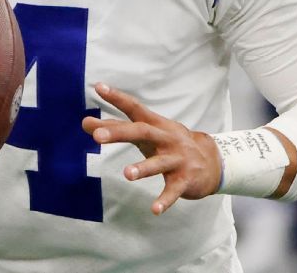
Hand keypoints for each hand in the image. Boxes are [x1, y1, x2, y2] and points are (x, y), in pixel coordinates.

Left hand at [82, 82, 221, 214]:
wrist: (211, 161)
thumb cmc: (168, 144)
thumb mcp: (143, 135)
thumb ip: (115, 128)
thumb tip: (84, 123)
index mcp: (155, 125)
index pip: (134, 108)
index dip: (117, 98)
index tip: (99, 87)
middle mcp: (166, 138)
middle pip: (142, 132)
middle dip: (120, 133)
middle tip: (97, 136)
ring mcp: (177, 159)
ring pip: (159, 163)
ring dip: (143, 168)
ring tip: (127, 174)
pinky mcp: (185, 180)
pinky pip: (173, 190)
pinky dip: (165, 200)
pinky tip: (155, 210)